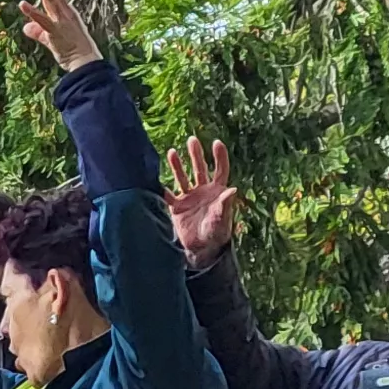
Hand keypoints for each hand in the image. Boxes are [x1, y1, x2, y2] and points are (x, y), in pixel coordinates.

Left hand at [15, 0, 102, 71]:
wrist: (84, 62)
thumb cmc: (72, 50)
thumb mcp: (51, 39)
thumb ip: (38, 31)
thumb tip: (25, 27)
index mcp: (65, 12)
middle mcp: (64, 12)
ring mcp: (61, 21)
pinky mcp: (55, 32)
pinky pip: (43, 20)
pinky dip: (32, 12)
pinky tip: (22, 3)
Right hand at [165, 136, 240, 267]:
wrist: (201, 249)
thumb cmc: (216, 234)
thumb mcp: (221, 219)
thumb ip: (225, 204)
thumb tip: (233, 189)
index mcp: (217, 192)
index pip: (219, 170)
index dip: (219, 156)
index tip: (216, 143)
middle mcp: (203, 192)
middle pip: (200, 168)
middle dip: (196, 154)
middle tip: (192, 140)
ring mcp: (189, 198)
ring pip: (183, 177)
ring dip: (178, 165)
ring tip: (171, 152)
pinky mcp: (177, 208)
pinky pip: (168, 196)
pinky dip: (162, 189)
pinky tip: (155, 179)